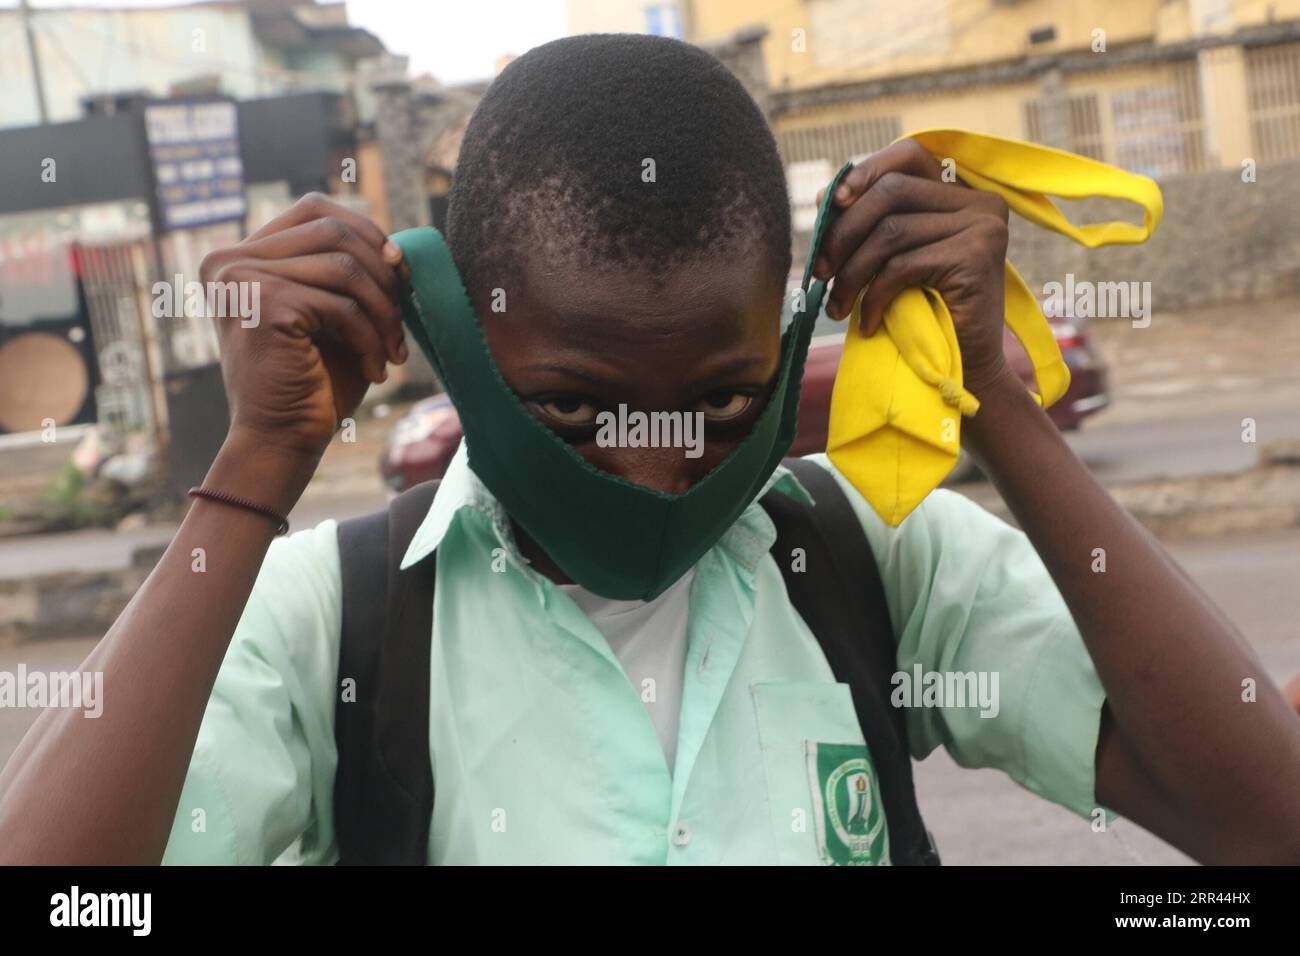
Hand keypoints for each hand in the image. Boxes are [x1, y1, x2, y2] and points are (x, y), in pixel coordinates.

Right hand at [200, 193, 408, 458]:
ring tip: (392, 351)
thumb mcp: (333, 313)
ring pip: (345, 266)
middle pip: (333, 231)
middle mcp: (229, 260)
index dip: (366, 231)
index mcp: (240, 256)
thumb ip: (350, 270)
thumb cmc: (314, 381)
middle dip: (383, 274)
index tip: (399, 271)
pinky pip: (343, 304)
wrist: (282, 440)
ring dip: (384, 312)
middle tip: (402, 320)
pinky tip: (376, 371)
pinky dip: (371, 338)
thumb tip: (397, 244)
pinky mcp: (263, 304)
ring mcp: (241, 279)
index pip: (314, 210)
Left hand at [812, 138, 1011, 396]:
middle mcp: (980, 202)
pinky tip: (867, 322)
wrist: (966, 370)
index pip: (909, 156)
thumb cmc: (925, 314)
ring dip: (851, 273)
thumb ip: (875, 222)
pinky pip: (901, 266)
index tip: (829, 204)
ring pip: (890, 231)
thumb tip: (823, 196)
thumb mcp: (898, 258)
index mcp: (962, 193)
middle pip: (891, 191)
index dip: (864, 171)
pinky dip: (873, 297)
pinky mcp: (976, 256)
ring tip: (836, 307)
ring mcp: (983, 226)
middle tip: (820, 270)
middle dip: (844, 231)